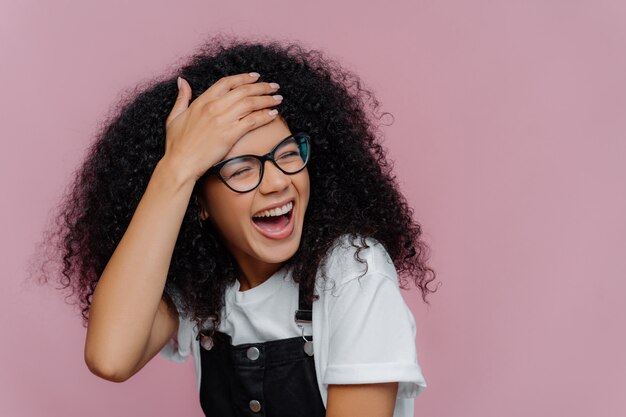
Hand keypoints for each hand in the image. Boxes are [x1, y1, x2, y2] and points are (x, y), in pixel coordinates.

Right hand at [163, 72, 281, 181]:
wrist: (180, 164)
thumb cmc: (176, 144)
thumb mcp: (174, 116)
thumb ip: (182, 97)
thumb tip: (182, 81)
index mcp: (202, 101)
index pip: (227, 83)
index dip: (243, 78)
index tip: (255, 76)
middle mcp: (214, 107)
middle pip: (243, 91)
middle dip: (262, 87)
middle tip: (274, 86)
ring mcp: (223, 120)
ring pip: (250, 103)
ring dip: (267, 99)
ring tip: (278, 98)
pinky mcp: (230, 135)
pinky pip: (252, 121)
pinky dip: (265, 115)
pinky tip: (274, 113)